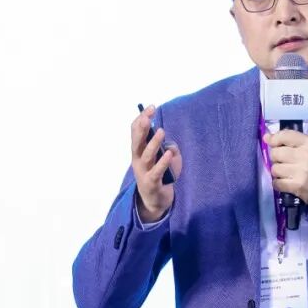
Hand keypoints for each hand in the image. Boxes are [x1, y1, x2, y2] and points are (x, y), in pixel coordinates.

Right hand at [131, 105, 181, 222]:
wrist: (155, 200)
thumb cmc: (159, 175)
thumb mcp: (164, 158)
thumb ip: (168, 148)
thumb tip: (171, 145)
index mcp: (138, 151)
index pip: (136, 132)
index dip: (141, 119)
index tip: (151, 108)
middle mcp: (137, 160)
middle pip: (137, 142)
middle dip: (142, 128)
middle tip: (148, 116)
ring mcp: (143, 172)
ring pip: (146, 155)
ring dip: (153, 143)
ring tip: (161, 131)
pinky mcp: (151, 183)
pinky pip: (157, 171)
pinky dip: (163, 162)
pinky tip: (168, 153)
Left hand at [263, 129, 307, 204]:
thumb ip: (289, 139)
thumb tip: (266, 137)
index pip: (285, 135)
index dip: (275, 139)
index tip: (273, 143)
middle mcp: (305, 156)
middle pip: (276, 153)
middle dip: (277, 158)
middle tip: (285, 162)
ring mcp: (301, 172)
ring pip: (274, 169)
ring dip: (278, 172)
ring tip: (287, 173)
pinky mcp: (297, 186)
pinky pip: (276, 183)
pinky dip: (279, 183)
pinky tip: (287, 182)